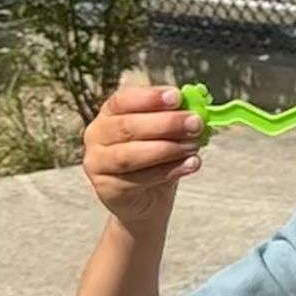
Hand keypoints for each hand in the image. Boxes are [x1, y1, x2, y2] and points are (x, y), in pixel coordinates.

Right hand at [82, 81, 202, 226]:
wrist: (147, 199)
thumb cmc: (156, 157)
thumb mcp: (166, 133)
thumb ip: (176, 118)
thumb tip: (198, 106)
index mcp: (110, 113)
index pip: (123, 100)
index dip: (150, 97)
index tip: (177, 96)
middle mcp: (97, 135)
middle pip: (127, 126)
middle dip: (166, 123)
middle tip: (195, 122)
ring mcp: (98, 163)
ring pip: (130, 155)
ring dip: (167, 149)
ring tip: (194, 146)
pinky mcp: (107, 189)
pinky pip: (138, 179)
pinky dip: (169, 171)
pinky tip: (190, 164)